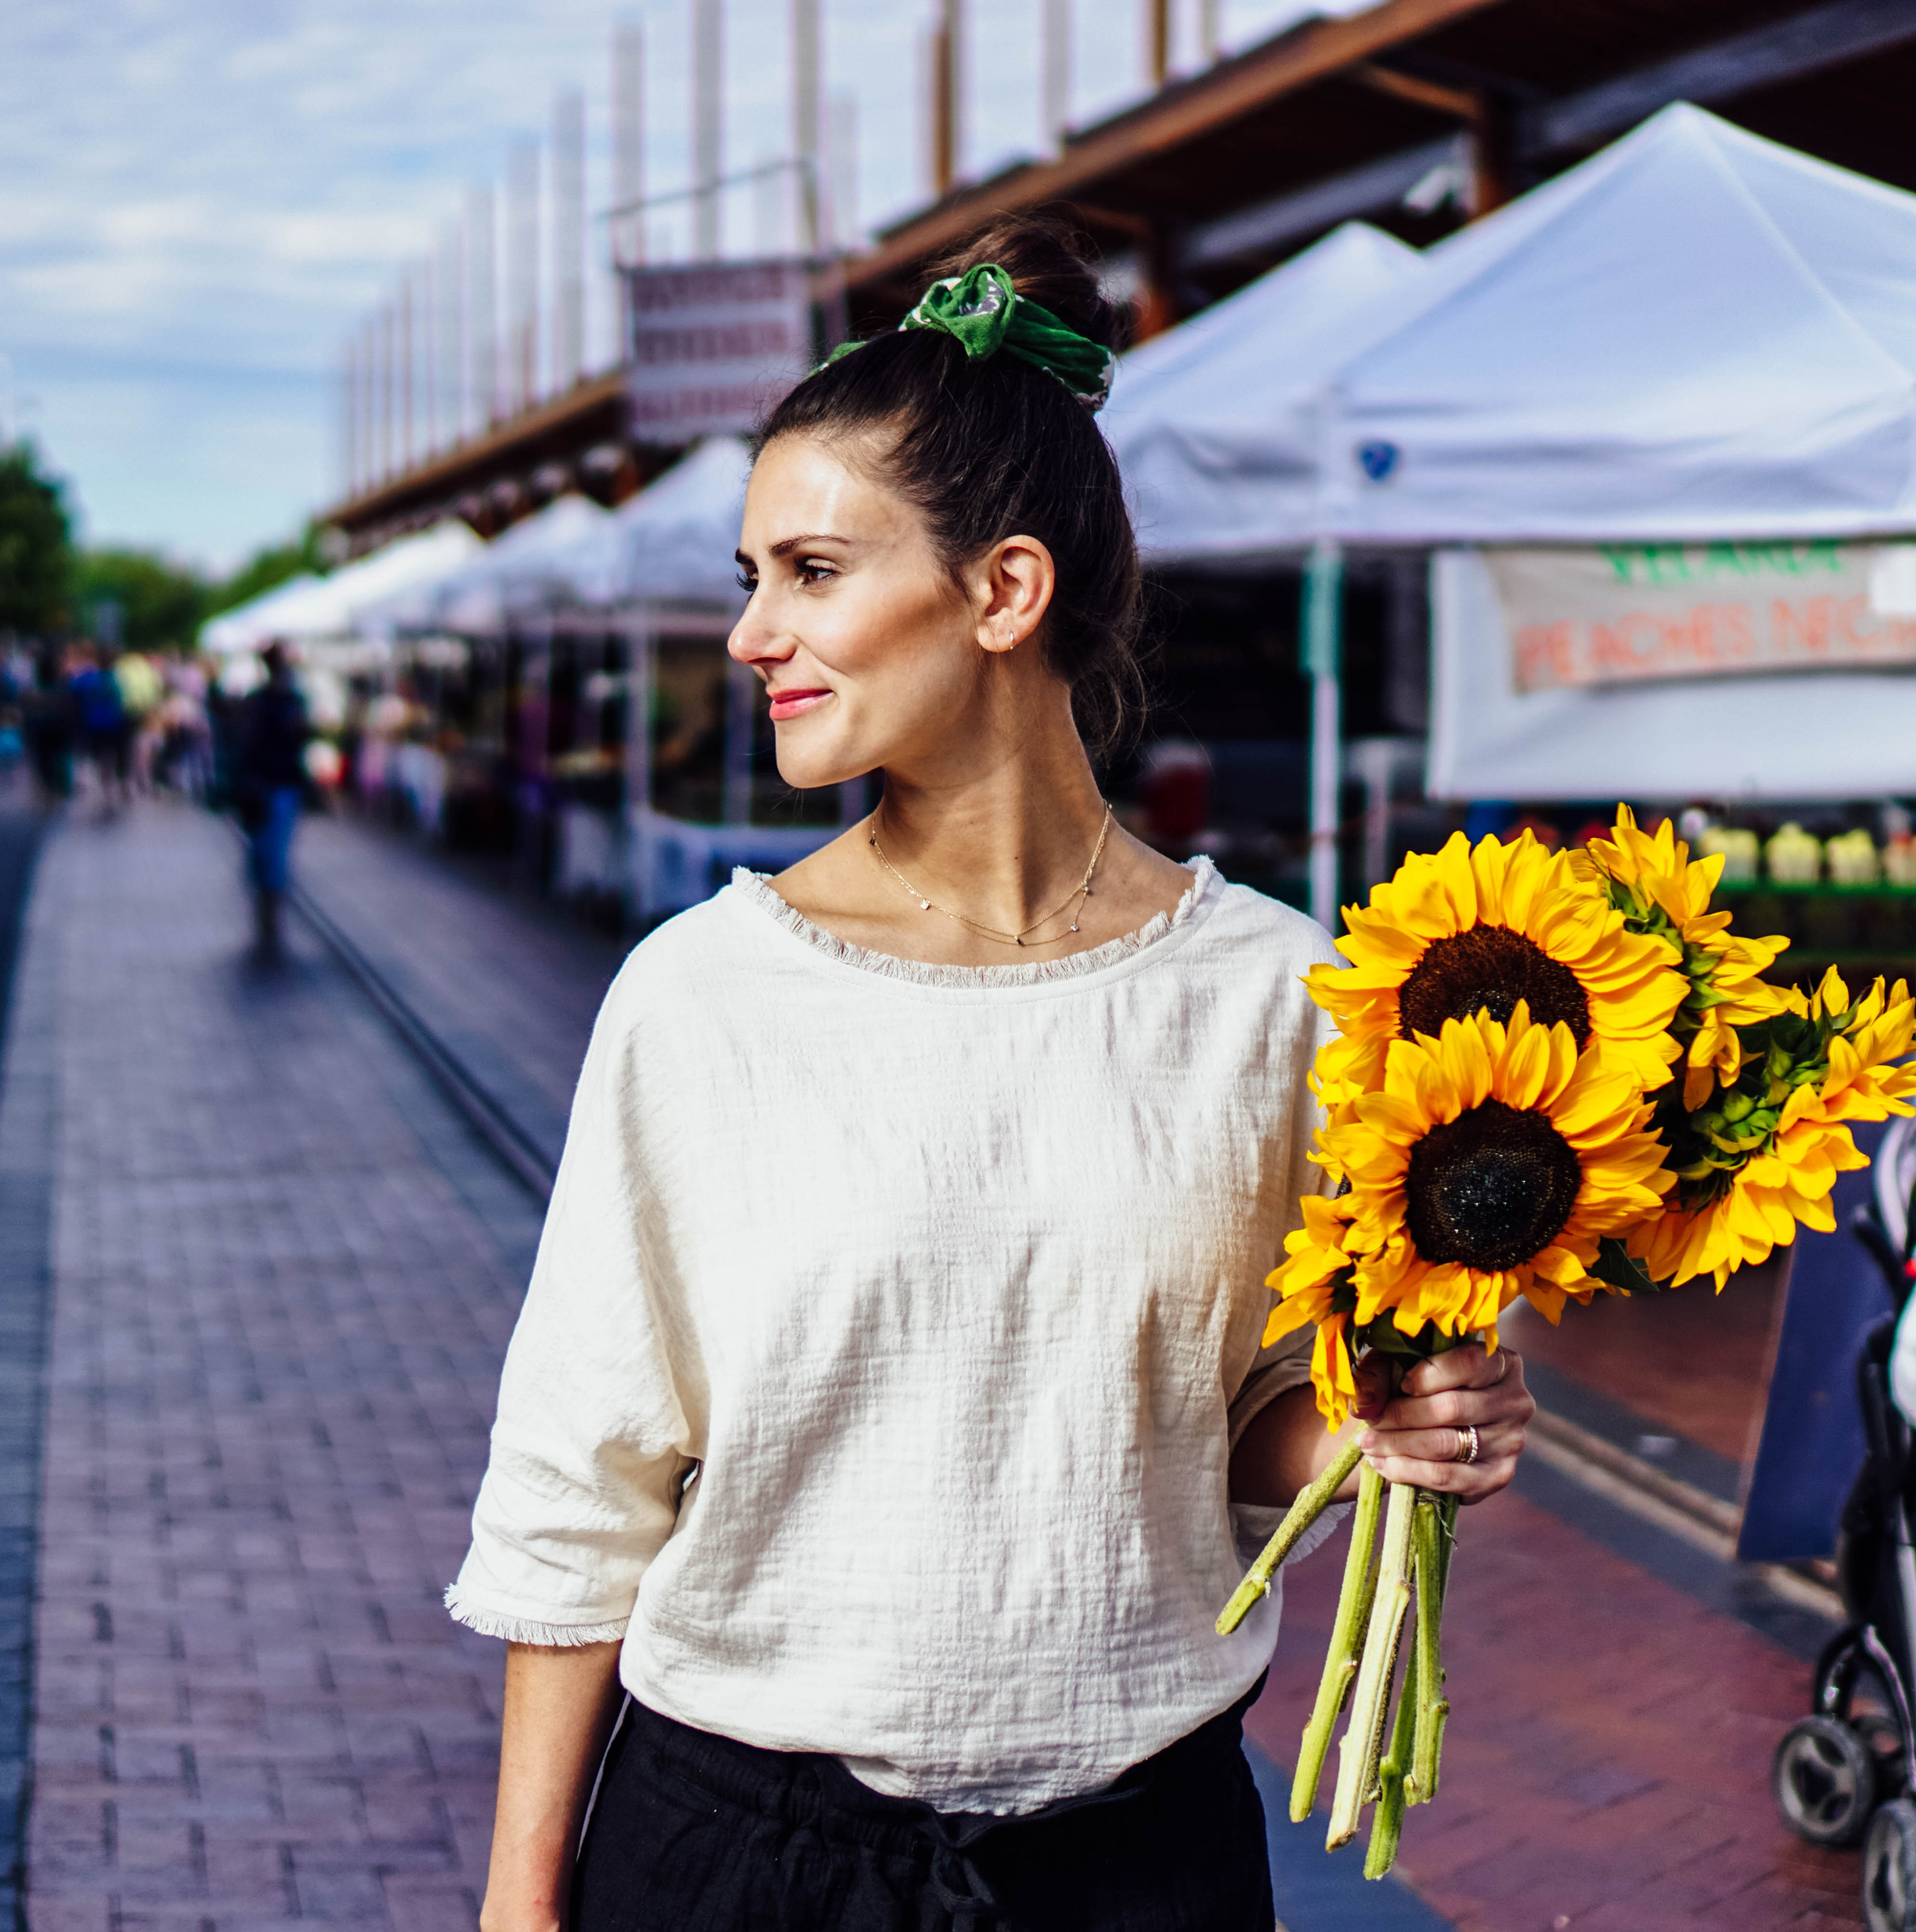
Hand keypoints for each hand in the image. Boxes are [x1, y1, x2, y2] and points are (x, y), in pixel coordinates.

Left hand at [1352, 1343, 1532, 1503]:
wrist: (1430, 1423)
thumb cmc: (1416, 1382)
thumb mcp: (1398, 1362)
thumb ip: (1378, 1372)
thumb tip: (1365, 1404)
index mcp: (1501, 1362)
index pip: (1469, 1364)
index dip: (1428, 1374)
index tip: (1400, 1384)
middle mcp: (1516, 1401)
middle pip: (1452, 1408)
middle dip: (1401, 1415)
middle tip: (1369, 1422)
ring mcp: (1511, 1441)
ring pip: (1446, 1445)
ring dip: (1398, 1445)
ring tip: (1368, 1444)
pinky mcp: (1498, 1476)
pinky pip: (1449, 1478)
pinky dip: (1409, 1472)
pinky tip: (1383, 1465)